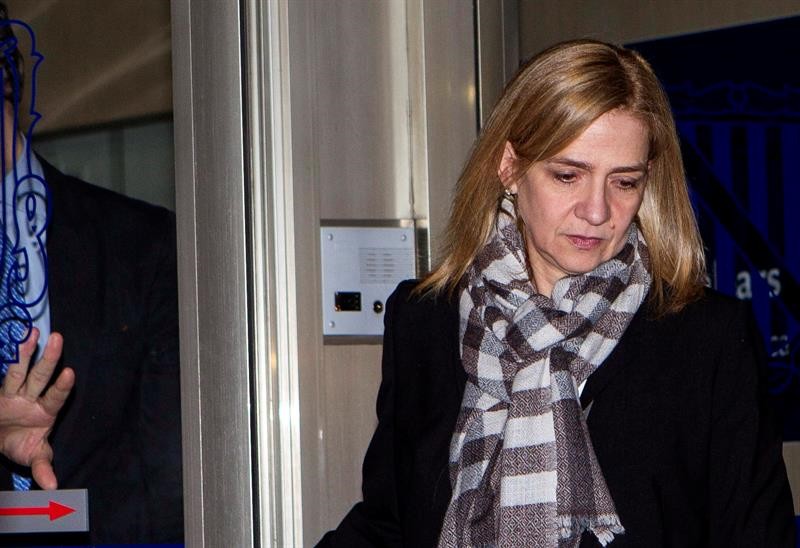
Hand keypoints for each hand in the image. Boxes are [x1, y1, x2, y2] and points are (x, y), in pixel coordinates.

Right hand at [0, 329, 74, 488]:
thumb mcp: (33, 457)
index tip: (70, 372)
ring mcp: (16, 392)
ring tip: (33, 332)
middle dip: (49, 358)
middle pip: (41, 376)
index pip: (56, 396)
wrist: (3, 439)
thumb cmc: (22, 446)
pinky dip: (7, 358)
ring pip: (20, 370)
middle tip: (58, 337)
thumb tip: (52, 486)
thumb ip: (43, 468)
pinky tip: (13, 340)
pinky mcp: (2, 391)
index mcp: (46, 412)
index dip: (62, 386)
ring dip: (26, 352)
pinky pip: (3, 373)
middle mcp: (33, 397)